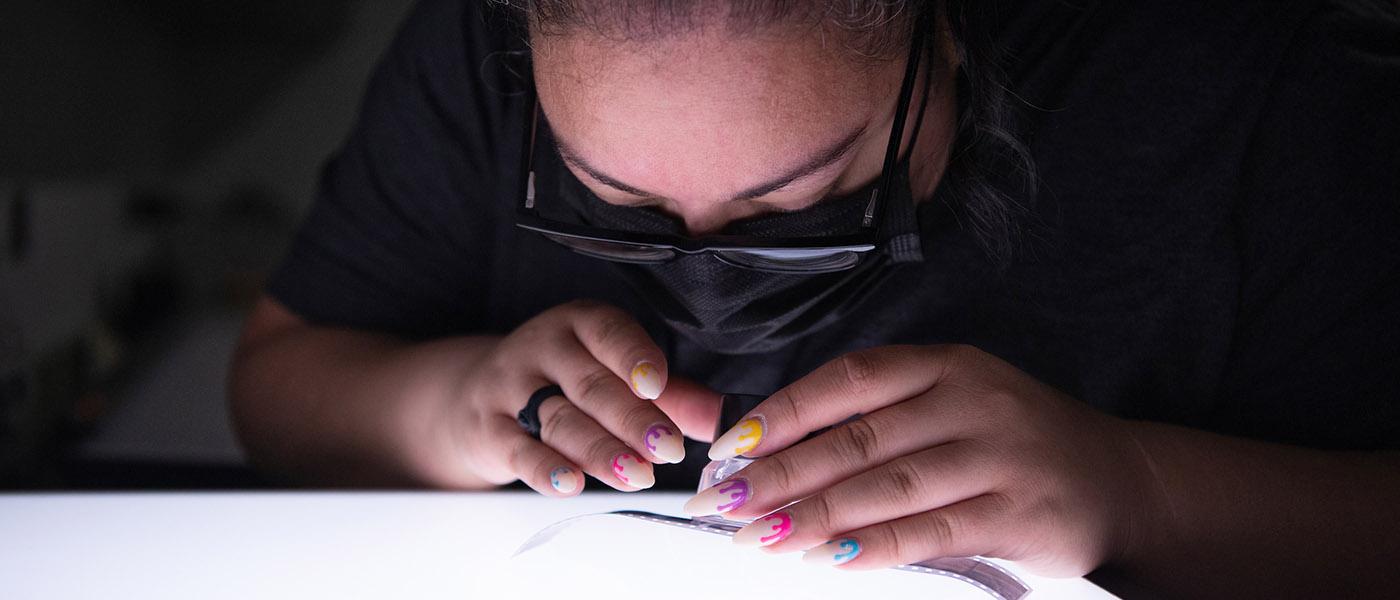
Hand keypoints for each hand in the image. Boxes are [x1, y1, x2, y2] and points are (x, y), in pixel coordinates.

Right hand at [444, 300, 718, 495]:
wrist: (481, 393)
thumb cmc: (569, 383)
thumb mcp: (616, 375)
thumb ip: (673, 397)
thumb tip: (727, 419)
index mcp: (583, 324)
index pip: (609, 334)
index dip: (633, 357)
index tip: (656, 385)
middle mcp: (545, 348)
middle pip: (592, 386)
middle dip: (633, 421)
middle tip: (668, 450)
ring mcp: (511, 387)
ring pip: (560, 420)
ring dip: (601, 451)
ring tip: (637, 476)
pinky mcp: (488, 428)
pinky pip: (518, 450)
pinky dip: (545, 469)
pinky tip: (571, 483)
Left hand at [682, 344, 1149, 575]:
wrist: (1120, 482)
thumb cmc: (1012, 444)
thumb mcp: (955, 407)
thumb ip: (882, 423)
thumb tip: (776, 461)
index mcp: (946, 365)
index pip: (848, 380)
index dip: (783, 413)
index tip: (731, 449)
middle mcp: (971, 401)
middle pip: (857, 438)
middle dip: (780, 475)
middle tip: (723, 505)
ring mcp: (998, 455)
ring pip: (886, 486)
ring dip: (814, 515)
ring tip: (759, 537)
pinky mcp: (1017, 511)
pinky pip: (930, 530)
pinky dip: (875, 546)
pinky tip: (828, 558)